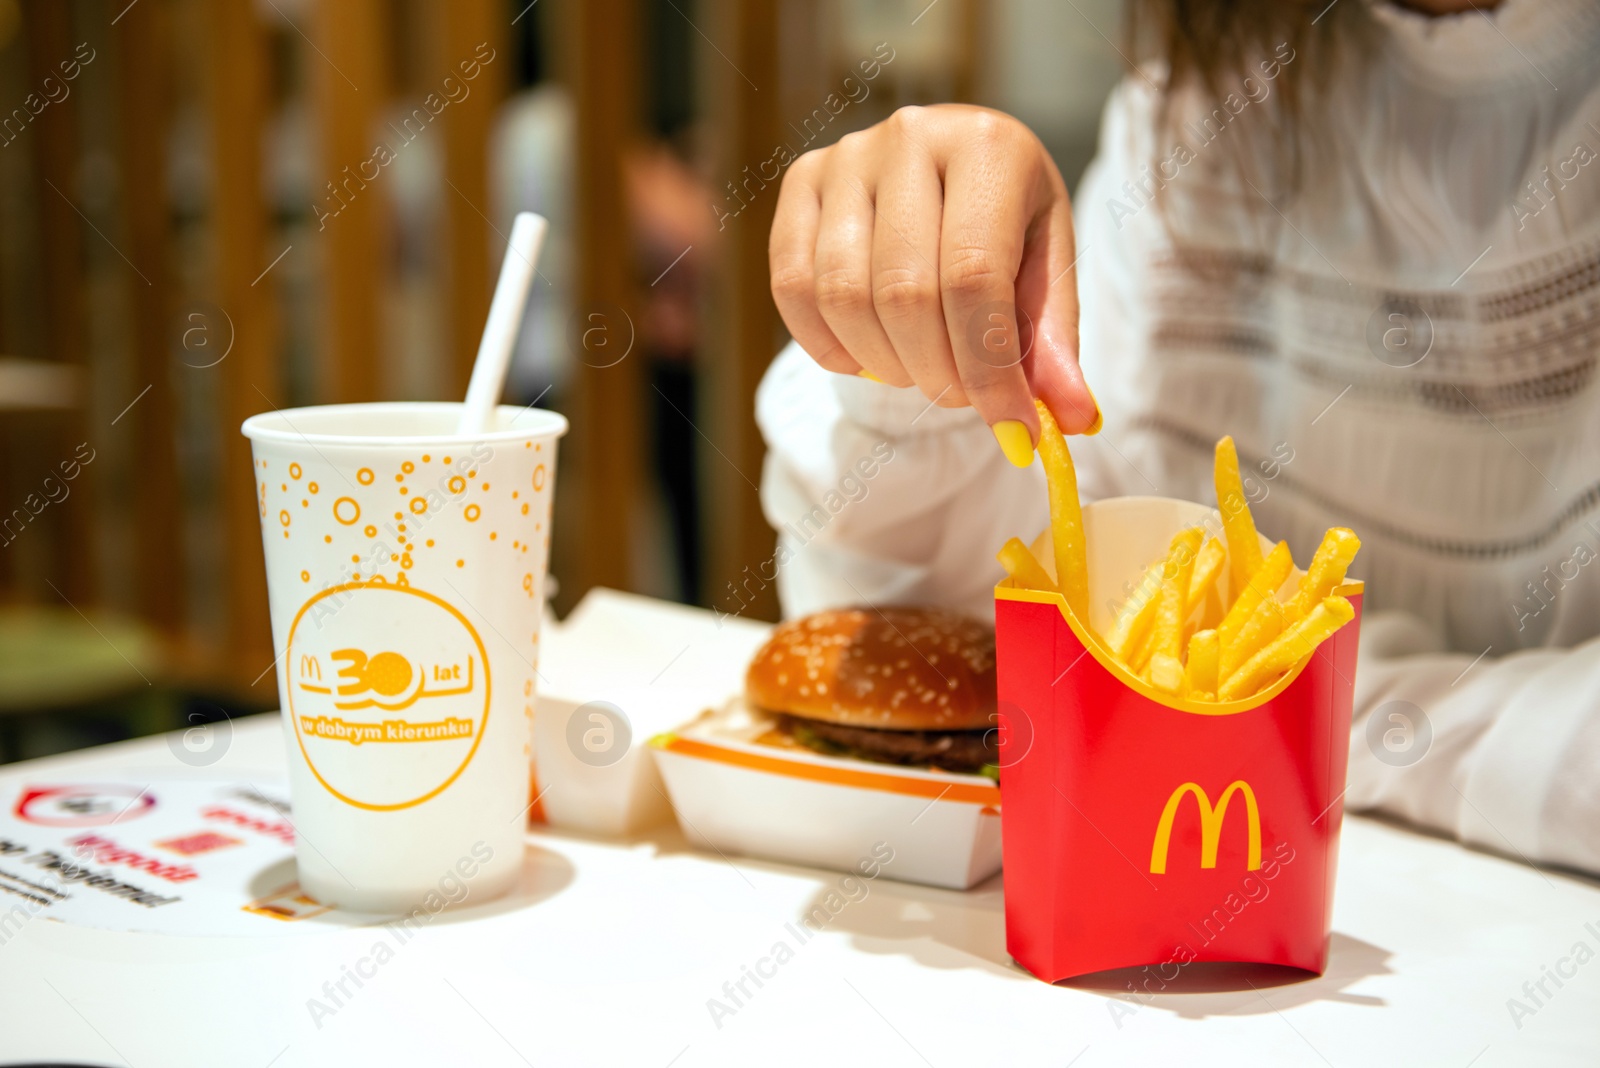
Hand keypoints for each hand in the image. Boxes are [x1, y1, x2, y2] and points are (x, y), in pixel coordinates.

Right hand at [768, 104, 1098, 464]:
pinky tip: (865, 357)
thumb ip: (1053, 347)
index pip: (974, 278)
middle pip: (905, 294)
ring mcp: (848, 156)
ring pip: (845, 297)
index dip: (987, 368)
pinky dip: (827, 345)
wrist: (955, 170)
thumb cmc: (1008, 227)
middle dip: (937, 373)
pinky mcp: (802, 180)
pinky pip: (792, 287)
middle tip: (961, 398)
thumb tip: (1073, 420)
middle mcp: (913, 136)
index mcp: (989, 147)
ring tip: (920, 370)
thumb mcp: (1046, 276)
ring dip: (884, 364)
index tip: (1009, 425)